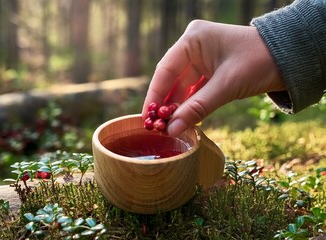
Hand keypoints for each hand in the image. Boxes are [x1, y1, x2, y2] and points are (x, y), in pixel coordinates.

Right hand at [142, 20, 284, 136]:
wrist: (289, 58)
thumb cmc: (259, 62)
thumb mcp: (226, 86)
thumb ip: (197, 108)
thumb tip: (172, 130)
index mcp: (192, 39)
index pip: (165, 70)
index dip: (154, 95)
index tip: (146, 118)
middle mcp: (193, 46)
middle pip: (171, 79)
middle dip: (165, 104)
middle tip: (156, 128)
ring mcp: (201, 57)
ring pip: (182, 86)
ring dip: (177, 107)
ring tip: (168, 128)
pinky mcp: (209, 69)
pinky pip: (194, 89)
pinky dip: (189, 104)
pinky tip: (183, 120)